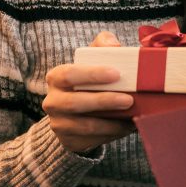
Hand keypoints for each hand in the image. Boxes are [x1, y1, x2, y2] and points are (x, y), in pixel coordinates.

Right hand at [43, 31, 135, 153]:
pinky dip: (112, 133)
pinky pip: (92, 140)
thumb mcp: (91, 60)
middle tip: (129, 99)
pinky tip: (127, 127)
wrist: (74, 114)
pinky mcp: (69, 141)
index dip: (92, 74)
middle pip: (75, 103)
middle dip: (104, 101)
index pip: (70, 74)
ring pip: (85, 125)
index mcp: (56, 77)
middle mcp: (52, 101)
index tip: (116, 73)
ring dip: (111, 122)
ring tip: (132, 116)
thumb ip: (102, 46)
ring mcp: (58, 123)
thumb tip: (115, 45)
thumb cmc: (88, 81)